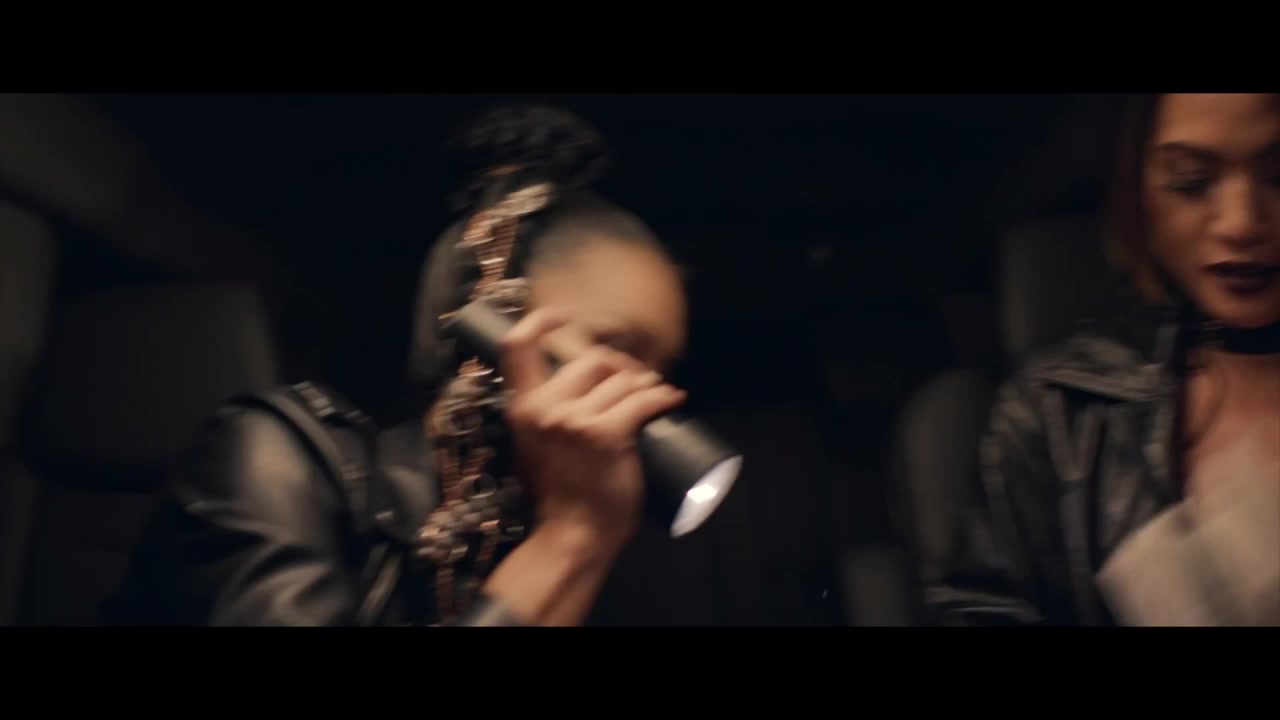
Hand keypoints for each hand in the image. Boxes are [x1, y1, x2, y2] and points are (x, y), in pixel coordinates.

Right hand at [500, 307, 687, 548]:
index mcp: (521, 408)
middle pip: (590, 359)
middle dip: (620, 366)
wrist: (573, 535)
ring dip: (645, 384)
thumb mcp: (536, 446)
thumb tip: (577, 383)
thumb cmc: (561, 495)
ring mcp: (574, 420)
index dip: (543, 319)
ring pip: (622, 379)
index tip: (568, 315)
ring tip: (653, 395)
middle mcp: (544, 408)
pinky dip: (662, 397)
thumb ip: (544, 414)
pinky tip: (670, 400)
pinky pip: (643, 400)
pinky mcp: (606, 434)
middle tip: (636, 380)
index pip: (517, 344)